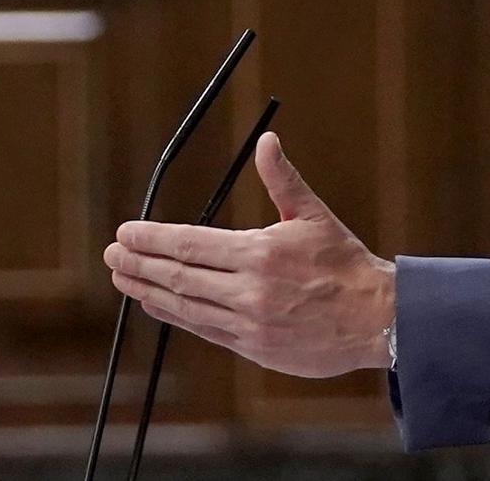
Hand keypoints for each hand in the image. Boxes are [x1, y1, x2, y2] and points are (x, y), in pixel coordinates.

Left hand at [102, 132, 394, 378]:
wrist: (377, 319)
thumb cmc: (345, 263)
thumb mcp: (314, 215)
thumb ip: (282, 180)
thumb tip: (267, 140)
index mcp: (261, 252)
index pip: (191, 244)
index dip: (152, 238)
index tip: (125, 232)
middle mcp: (249, 290)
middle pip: (179, 276)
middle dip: (140, 263)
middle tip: (112, 253)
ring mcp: (249, 323)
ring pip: (185, 306)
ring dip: (148, 290)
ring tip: (122, 277)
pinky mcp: (254, 347)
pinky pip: (204, 329)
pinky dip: (174, 315)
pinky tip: (155, 304)